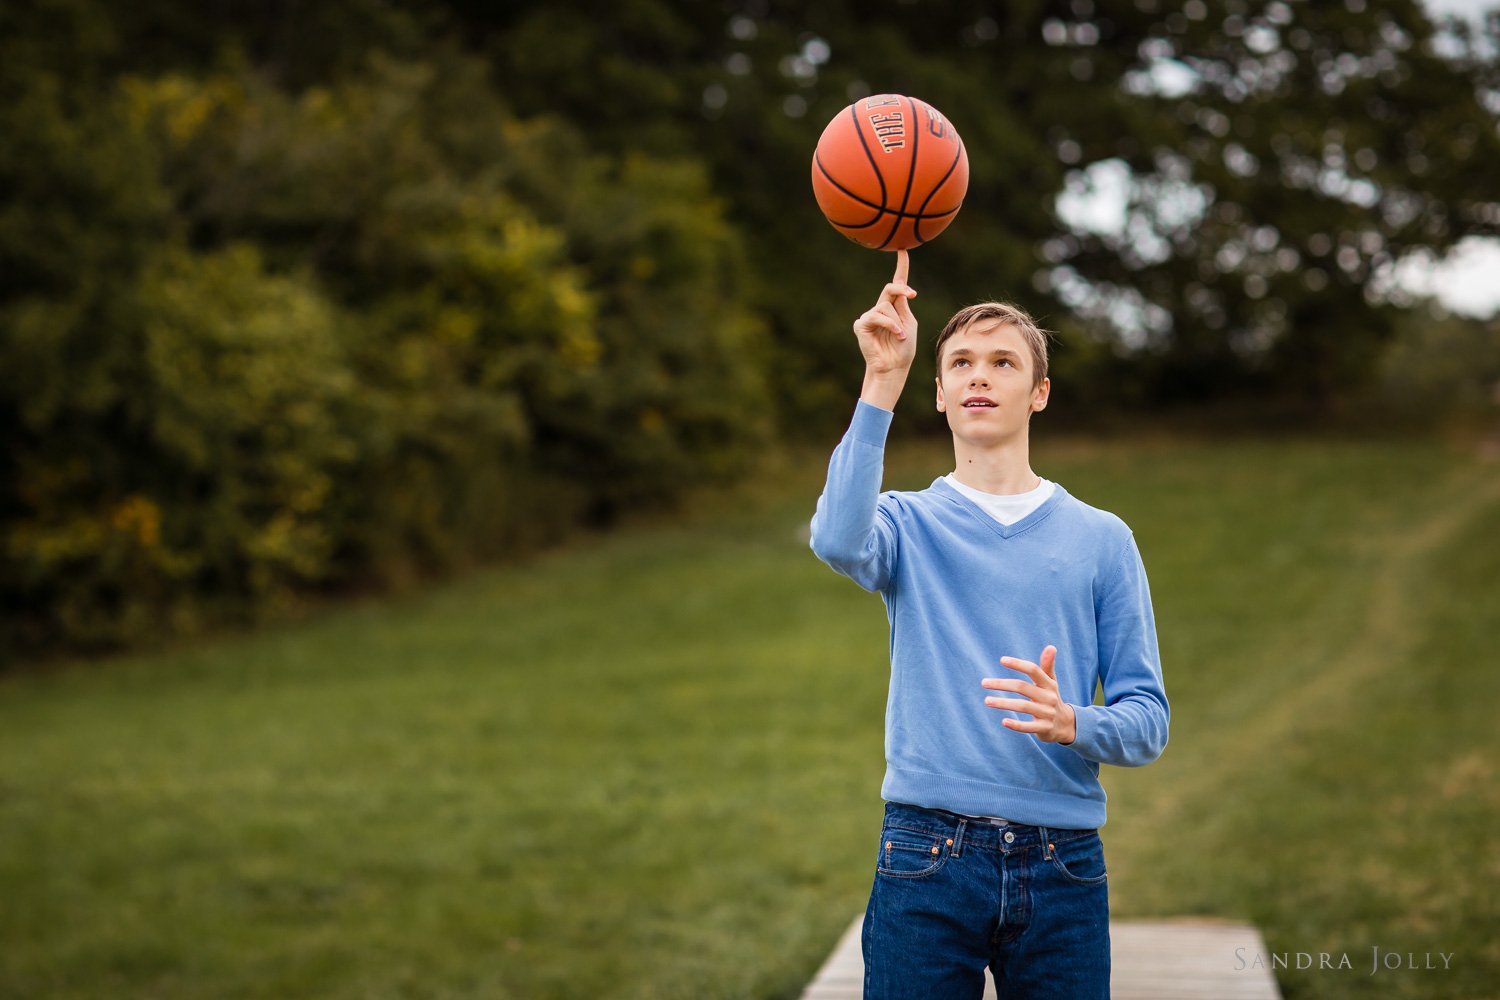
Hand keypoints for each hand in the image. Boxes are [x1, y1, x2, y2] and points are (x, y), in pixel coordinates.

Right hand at [853, 250, 917, 407]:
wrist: (894, 367)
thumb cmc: (904, 349)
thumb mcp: (909, 323)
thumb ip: (903, 305)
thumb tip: (900, 288)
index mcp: (896, 307)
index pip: (897, 284)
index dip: (901, 267)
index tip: (903, 250)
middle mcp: (882, 308)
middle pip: (890, 288)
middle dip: (901, 289)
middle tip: (912, 294)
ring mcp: (870, 316)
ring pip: (885, 306)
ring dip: (896, 321)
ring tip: (901, 335)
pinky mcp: (862, 325)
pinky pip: (877, 316)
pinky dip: (889, 325)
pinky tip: (895, 334)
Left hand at [981, 645, 1076, 744]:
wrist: (1065, 725)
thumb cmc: (1051, 699)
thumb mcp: (1051, 683)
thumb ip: (1047, 666)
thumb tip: (1051, 647)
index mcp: (1049, 684)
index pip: (1033, 670)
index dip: (1018, 664)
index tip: (1002, 660)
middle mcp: (1049, 697)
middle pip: (1023, 687)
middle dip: (1002, 684)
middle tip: (984, 683)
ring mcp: (1047, 713)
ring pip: (1023, 706)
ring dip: (1003, 703)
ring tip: (987, 700)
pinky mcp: (1044, 728)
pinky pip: (1029, 727)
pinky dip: (1016, 724)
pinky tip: (1003, 721)